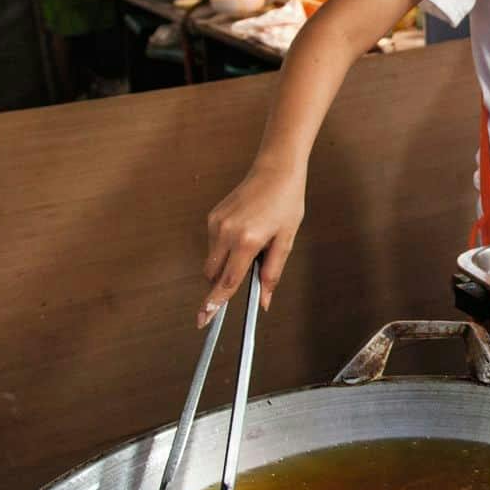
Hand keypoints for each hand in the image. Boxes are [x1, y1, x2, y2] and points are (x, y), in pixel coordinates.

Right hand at [201, 161, 304, 324]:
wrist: (275, 170)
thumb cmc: (286, 203)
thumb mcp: (286, 241)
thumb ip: (272, 273)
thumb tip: (263, 301)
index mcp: (247, 241)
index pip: (226, 281)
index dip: (214, 303)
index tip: (203, 319)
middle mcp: (226, 233)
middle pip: (213, 275)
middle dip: (223, 283)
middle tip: (247, 274)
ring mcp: (215, 223)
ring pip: (211, 260)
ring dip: (225, 264)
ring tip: (253, 245)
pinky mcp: (212, 217)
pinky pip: (213, 244)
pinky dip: (224, 249)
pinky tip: (245, 234)